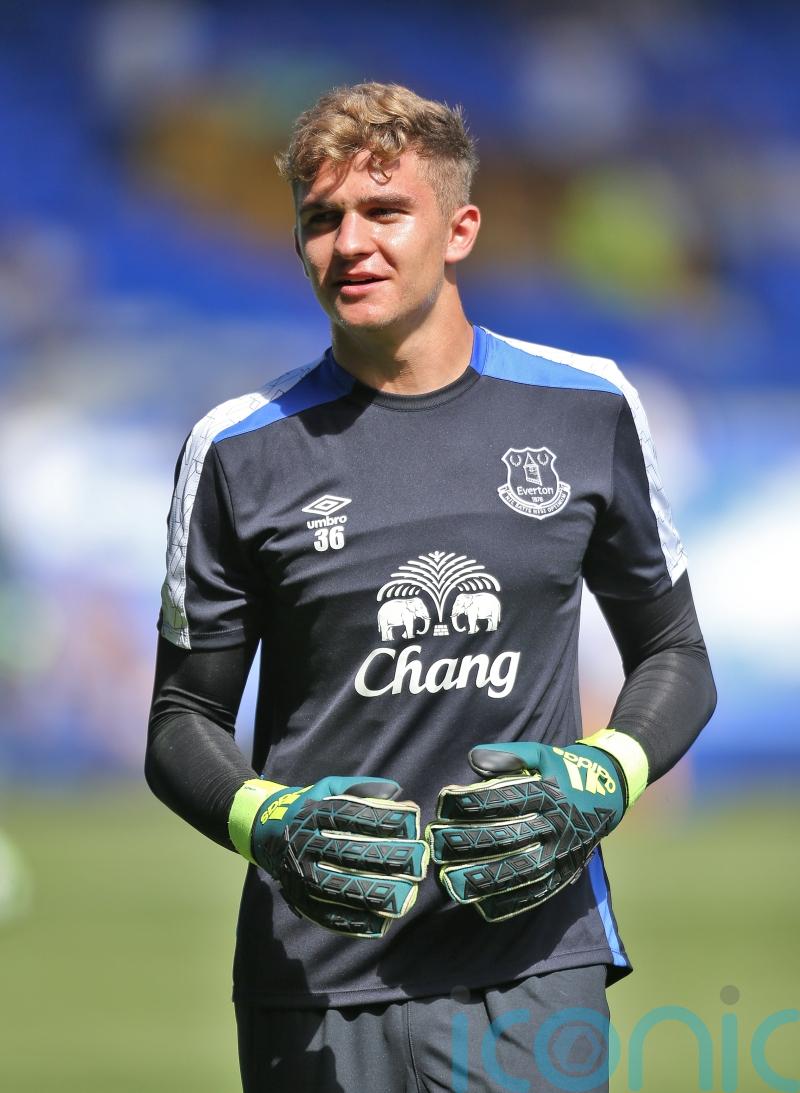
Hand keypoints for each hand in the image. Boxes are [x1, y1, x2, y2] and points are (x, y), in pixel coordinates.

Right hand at [232, 776, 428, 937]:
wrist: (266, 833)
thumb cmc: (309, 807)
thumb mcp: (329, 787)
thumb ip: (362, 787)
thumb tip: (396, 791)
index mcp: (313, 813)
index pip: (353, 815)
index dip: (384, 819)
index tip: (413, 823)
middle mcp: (305, 843)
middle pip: (349, 852)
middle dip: (387, 857)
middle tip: (418, 861)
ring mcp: (300, 875)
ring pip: (339, 887)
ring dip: (374, 893)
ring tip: (406, 895)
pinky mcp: (299, 900)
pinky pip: (328, 915)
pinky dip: (355, 922)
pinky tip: (381, 923)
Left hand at [426, 741, 625, 921]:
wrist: (610, 793)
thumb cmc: (564, 770)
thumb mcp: (542, 754)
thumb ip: (510, 755)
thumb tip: (473, 758)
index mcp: (551, 793)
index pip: (508, 799)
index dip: (474, 801)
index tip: (443, 804)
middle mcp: (557, 826)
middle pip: (510, 838)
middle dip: (470, 843)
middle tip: (436, 845)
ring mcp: (562, 854)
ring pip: (522, 871)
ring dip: (486, 880)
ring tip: (452, 884)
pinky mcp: (565, 874)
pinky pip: (538, 894)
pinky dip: (511, 903)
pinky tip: (482, 906)